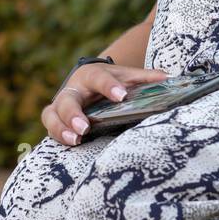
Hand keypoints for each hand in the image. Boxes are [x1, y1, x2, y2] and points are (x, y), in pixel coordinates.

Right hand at [41, 63, 171, 145]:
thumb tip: (167, 78)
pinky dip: (58, 135)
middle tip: (85, 127)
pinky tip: (70, 144)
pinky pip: (50, 126)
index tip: (122, 96)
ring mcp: (61, 104)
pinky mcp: (55, 118)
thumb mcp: (126, 76)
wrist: (88, 80)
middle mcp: (73, 88)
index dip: (110, 86)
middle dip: (73, 114)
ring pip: (52, 114)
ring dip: (61, 128)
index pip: (99, 78)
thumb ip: (145, 78)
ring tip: (75, 140)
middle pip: (67, 99)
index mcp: (91, 74)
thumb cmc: (110, 80)